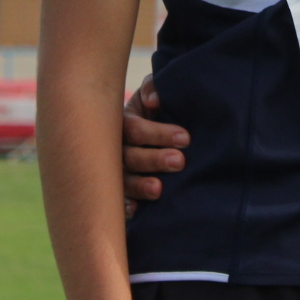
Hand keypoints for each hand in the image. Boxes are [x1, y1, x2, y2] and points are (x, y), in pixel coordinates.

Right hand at [121, 74, 188, 217]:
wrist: (147, 126)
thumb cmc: (152, 109)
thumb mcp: (150, 94)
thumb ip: (152, 88)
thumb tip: (154, 100)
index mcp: (122, 123)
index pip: (135, 129)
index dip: (159, 134)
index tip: (186, 138)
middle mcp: (114, 149)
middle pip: (130, 157)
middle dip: (154, 159)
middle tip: (180, 161)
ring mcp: (114, 172)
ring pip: (123, 181)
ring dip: (140, 186)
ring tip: (160, 189)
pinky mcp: (118, 191)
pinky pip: (117, 202)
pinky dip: (125, 207)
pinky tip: (136, 211)